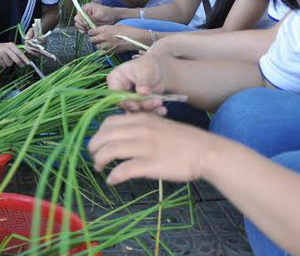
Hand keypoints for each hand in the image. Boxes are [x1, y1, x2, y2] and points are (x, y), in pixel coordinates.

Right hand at [0, 41, 29, 67]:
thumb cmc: (1, 48)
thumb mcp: (8, 47)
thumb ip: (15, 52)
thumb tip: (24, 60)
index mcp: (11, 45)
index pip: (19, 52)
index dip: (24, 58)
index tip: (28, 63)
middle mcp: (6, 48)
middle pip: (16, 59)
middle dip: (20, 63)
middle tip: (21, 66)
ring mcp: (1, 53)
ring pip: (10, 64)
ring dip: (8, 63)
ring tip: (4, 59)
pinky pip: (3, 65)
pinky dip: (3, 64)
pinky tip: (0, 60)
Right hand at [75, 3, 115, 31]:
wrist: (113, 18)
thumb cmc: (107, 13)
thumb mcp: (100, 14)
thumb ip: (91, 17)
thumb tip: (84, 21)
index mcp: (87, 8)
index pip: (79, 13)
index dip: (80, 19)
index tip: (86, 23)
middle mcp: (85, 13)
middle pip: (77, 19)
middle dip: (81, 24)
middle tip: (86, 27)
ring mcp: (86, 19)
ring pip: (78, 24)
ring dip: (81, 28)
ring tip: (87, 30)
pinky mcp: (88, 24)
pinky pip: (82, 28)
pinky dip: (83, 30)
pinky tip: (87, 32)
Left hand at [88, 112, 211, 183]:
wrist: (205, 151)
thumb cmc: (185, 140)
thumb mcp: (160, 124)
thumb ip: (142, 127)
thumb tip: (124, 135)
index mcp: (142, 119)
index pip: (109, 122)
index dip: (99, 133)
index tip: (98, 143)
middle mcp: (140, 129)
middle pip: (105, 136)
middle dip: (94, 147)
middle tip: (94, 157)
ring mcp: (145, 146)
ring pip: (110, 151)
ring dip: (99, 161)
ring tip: (99, 168)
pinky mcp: (150, 164)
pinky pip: (123, 170)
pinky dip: (114, 176)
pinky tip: (112, 180)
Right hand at [107, 54, 167, 113]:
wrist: (158, 71)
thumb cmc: (147, 65)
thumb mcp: (145, 70)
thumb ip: (143, 81)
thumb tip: (142, 92)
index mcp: (115, 80)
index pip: (115, 94)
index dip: (124, 101)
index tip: (136, 105)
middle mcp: (120, 93)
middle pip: (126, 104)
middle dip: (141, 105)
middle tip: (156, 102)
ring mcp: (130, 101)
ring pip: (136, 111)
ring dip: (149, 109)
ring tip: (160, 103)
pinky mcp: (139, 107)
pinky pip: (145, 113)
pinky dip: (154, 112)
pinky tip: (162, 110)